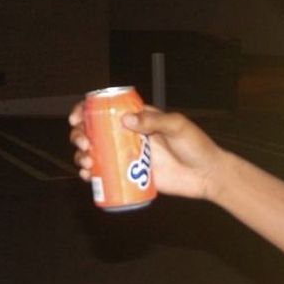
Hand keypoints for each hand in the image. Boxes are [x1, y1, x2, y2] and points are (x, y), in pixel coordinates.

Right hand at [68, 102, 225, 199]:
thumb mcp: (177, 126)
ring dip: (82, 155)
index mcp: (139, 117)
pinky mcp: (131, 176)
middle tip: (85, 144)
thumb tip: (125, 119)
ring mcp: (129, 155)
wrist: (206, 175)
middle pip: (94, 130)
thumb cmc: (195, 145)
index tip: (77, 117)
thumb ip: (155, 121)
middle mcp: (130, 135)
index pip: (108, 108)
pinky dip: (90, 174)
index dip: (87, 109)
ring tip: (86, 162)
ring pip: (96, 152)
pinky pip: (105, 174)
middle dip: (81, 135)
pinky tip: (86, 176)